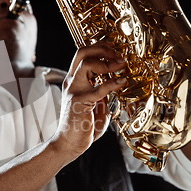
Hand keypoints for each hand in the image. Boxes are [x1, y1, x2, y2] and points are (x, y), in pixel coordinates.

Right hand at [53, 41, 126, 159]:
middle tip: (118, 54)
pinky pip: (98, 88)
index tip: (114, 48)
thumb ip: (103, 92)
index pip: (82, 54)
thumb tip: (118, 82)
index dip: (99, 47)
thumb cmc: (82, 126)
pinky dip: (112, 83)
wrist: (68, 143)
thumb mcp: (95, 103)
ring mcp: (74, 91)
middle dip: (102, 49)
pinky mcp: (80, 102)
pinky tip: (121, 82)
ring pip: (86, 64)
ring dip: (107, 62)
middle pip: (82, 52)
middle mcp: (72, 82)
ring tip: (121, 65)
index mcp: (74, 80)